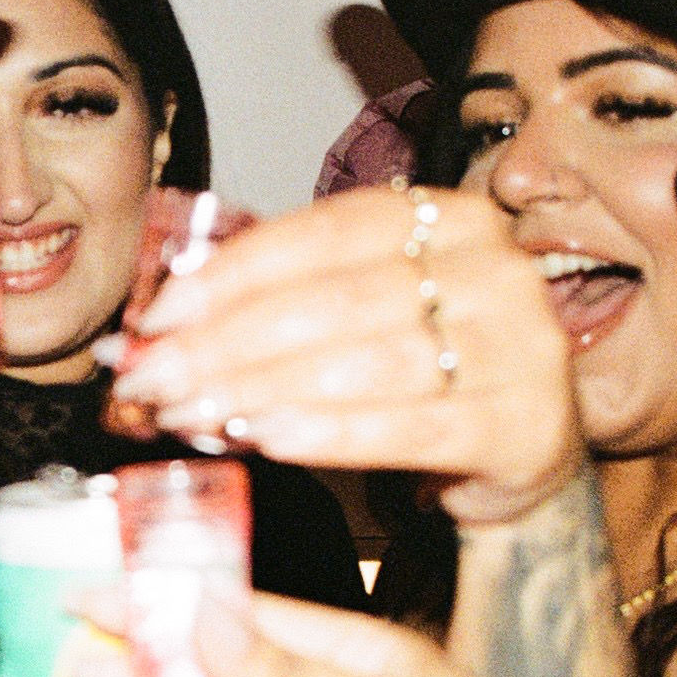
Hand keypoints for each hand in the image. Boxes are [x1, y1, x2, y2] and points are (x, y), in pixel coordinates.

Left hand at [106, 186, 580, 523]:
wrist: (524, 456)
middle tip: (152, 379)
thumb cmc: (426, 380)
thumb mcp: (364, 319)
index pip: (325, 234)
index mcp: (451, 220)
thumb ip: (283, 305)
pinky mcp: (523, 424)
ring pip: (364, 363)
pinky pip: (409, 427)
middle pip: (334, 303)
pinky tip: (268, 439)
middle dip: (227, 342)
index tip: (159, 315)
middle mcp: (494, 270)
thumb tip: (160, 327)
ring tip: (191, 412)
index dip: (232, 273)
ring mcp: (519, 346)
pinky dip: (329, 433)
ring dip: (262, 390)